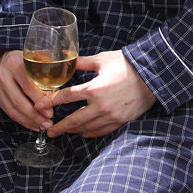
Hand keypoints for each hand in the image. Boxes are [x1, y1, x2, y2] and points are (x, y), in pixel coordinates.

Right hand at [0, 50, 52, 131]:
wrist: (5, 55)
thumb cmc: (26, 59)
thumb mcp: (36, 58)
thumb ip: (46, 73)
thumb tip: (59, 94)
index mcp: (15, 64)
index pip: (28, 86)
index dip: (39, 101)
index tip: (50, 111)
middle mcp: (3, 75)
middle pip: (19, 101)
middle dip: (35, 116)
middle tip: (48, 122)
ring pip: (12, 109)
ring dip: (29, 121)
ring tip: (42, 126)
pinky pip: (8, 112)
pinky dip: (22, 120)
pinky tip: (32, 125)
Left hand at [35, 50, 156, 138]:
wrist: (152, 75)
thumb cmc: (127, 64)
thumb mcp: (102, 59)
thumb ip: (82, 63)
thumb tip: (67, 60)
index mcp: (93, 88)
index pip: (66, 97)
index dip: (51, 102)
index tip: (40, 106)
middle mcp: (100, 105)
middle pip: (74, 120)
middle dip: (59, 127)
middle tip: (49, 131)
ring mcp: (111, 116)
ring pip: (87, 128)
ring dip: (74, 130)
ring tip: (64, 132)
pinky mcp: (120, 120)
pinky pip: (102, 131)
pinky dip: (91, 133)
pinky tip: (84, 133)